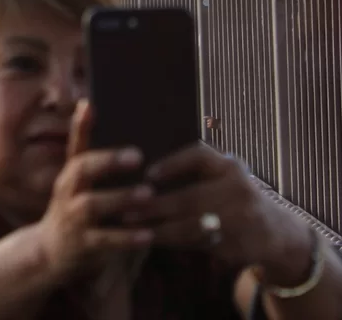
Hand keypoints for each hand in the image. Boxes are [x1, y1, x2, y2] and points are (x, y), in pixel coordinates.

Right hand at [31, 100, 154, 283]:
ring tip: (147, 193)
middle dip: (107, 161)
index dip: (80, 125)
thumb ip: (92, 155)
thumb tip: (98, 112)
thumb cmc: (74, 210)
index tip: (90, 105)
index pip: (74, 144)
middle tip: (137, 156)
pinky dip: (127, 237)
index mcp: (71, 175)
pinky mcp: (83, 245)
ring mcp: (73, 218)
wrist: (50, 253)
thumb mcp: (77, 183)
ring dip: (121, 197)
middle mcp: (68, 192)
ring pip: (93, 204)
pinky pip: (106, 240)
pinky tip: (149, 234)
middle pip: (81, 169)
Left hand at [130, 145, 314, 284]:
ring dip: (159, 228)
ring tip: (131, 227)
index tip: (148, 174)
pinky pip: (198, 244)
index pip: (200, 157)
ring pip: (191, 226)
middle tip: (126, 209)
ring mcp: (241, 221)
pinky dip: (174, 242)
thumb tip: (147, 177)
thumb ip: (193, 167)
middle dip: (154, 206)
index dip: (172, 164)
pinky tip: (152, 240)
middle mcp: (240, 191)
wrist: (277, 233)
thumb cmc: (235, 195)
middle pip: (190, 197)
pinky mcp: (238, 247)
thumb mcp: (223, 173)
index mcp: (232, 168)